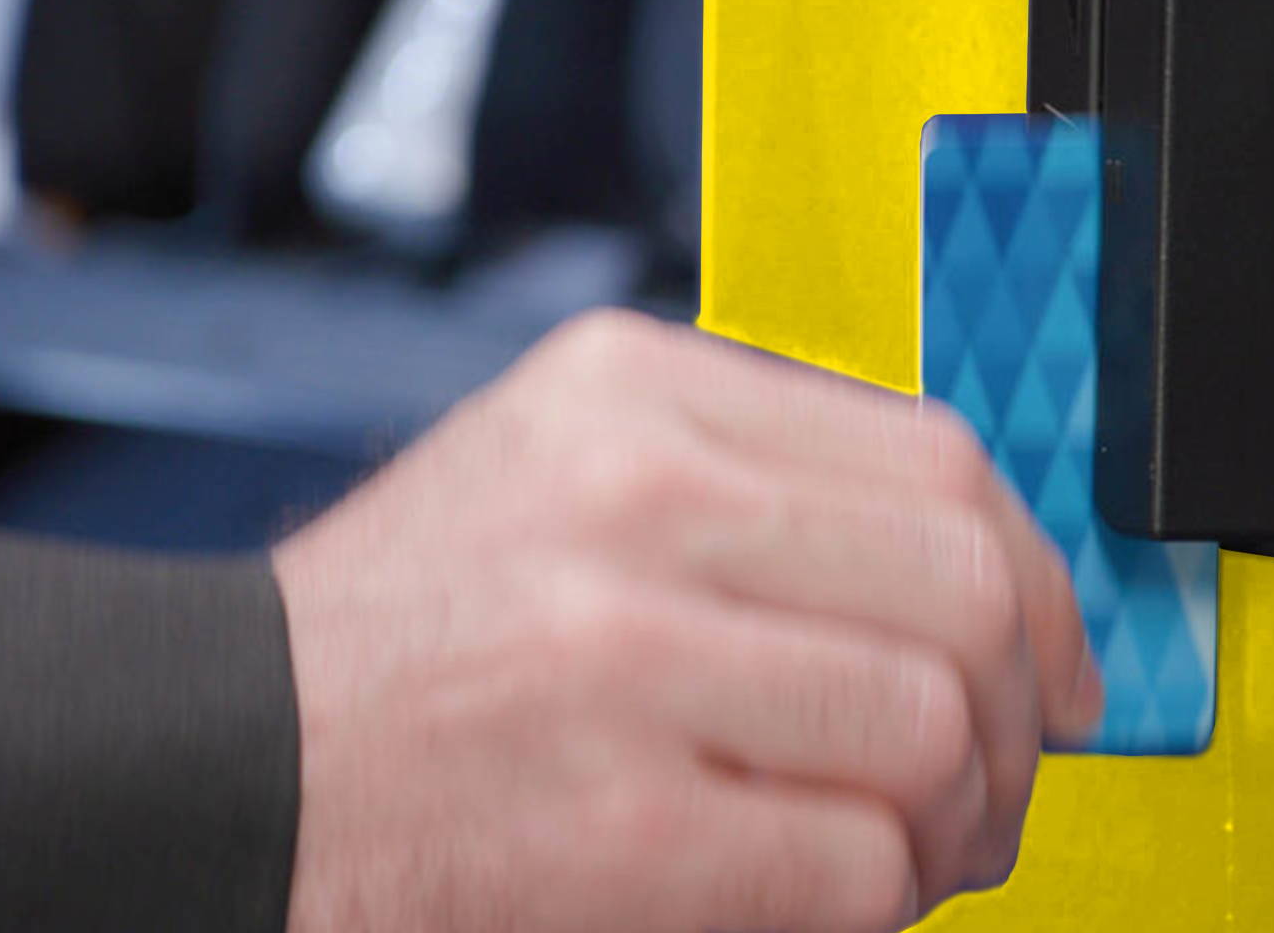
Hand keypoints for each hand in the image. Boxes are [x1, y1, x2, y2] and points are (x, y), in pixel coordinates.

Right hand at [273, 310, 1101, 932]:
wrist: (224, 763)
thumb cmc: (410, 633)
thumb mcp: (564, 469)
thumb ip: (754, 480)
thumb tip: (980, 568)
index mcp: (635, 389)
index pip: (936, 456)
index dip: (1036, 569)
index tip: (1049, 642)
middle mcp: (635, 501)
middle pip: (964, 586)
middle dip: (1026, 701)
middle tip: (1010, 760)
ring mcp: (624, 664)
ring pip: (934, 729)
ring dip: (967, 814)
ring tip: (926, 838)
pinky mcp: (618, 832)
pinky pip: (856, 864)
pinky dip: (884, 895)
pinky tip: (844, 888)